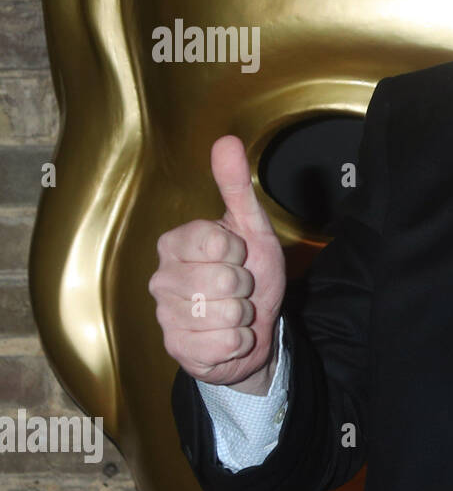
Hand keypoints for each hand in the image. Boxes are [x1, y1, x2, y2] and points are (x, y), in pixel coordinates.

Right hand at [149, 135, 285, 388]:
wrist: (254, 326)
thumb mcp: (251, 227)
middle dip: (246, 286)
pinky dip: (239, 342)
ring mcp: (166, 316)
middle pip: (224, 280)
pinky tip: (228, 336)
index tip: (238, 254)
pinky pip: (224, 345)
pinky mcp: (177, 350)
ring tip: (235, 312)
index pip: (216, 242)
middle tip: (239, 288)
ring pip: (226, 314)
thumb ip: (236, 186)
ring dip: (244, 316)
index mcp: (174, 243)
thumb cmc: (249, 271)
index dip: (239, 250)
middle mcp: (161, 278)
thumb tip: (227, 140)